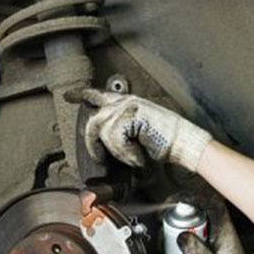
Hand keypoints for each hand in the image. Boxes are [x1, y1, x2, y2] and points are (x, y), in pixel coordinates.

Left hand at [65, 89, 211, 170]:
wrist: (185, 144)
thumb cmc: (165, 144)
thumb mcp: (136, 139)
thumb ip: (118, 136)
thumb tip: (101, 147)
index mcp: (127, 104)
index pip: (99, 95)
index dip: (82, 95)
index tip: (69, 97)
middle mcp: (126, 101)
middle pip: (94, 120)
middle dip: (94, 143)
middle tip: (100, 157)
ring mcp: (129, 105)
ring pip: (104, 132)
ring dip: (118, 152)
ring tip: (134, 157)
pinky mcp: (132, 113)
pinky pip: (115, 137)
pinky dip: (127, 153)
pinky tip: (139, 156)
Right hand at [169, 189, 253, 253]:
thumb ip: (197, 251)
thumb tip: (181, 236)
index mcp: (223, 226)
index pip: (207, 200)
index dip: (187, 197)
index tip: (170, 203)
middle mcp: (218, 225)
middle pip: (195, 207)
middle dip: (175, 212)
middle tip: (162, 222)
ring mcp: (212, 231)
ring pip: (191, 218)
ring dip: (175, 225)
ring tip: (165, 240)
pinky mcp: (208, 239)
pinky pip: (191, 229)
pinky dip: (179, 234)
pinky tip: (171, 247)